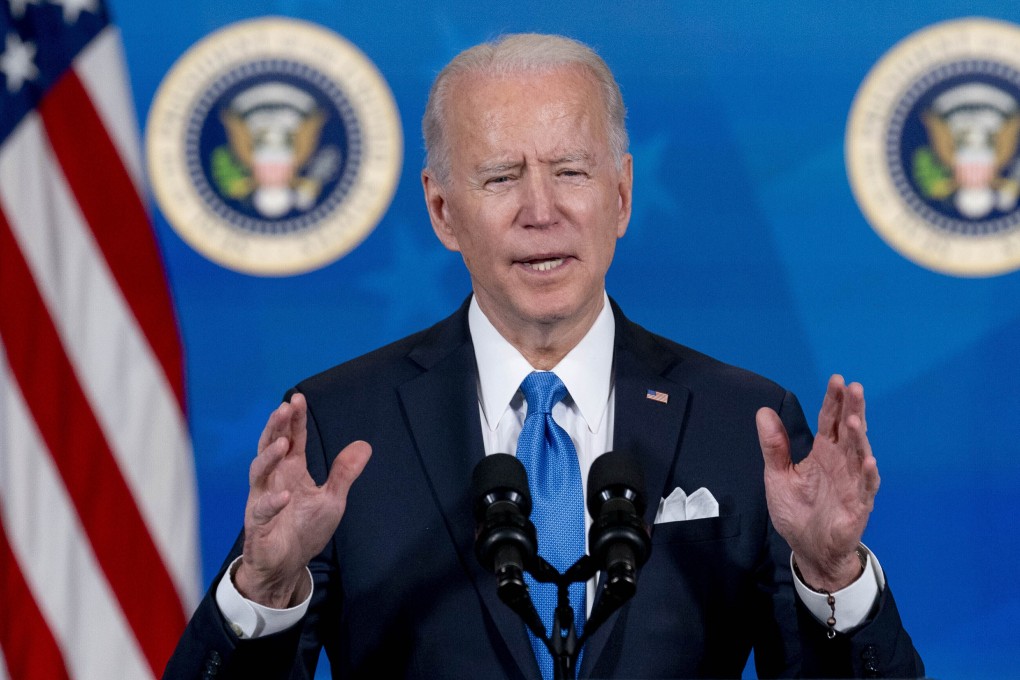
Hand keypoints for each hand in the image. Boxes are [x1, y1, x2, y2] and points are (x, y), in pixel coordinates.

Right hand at [235, 393, 371, 607]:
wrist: (287, 565)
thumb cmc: (305, 530)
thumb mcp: (332, 499)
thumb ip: (344, 473)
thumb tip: (364, 445)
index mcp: (291, 471)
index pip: (292, 439)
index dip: (295, 420)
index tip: (298, 399)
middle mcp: (273, 480)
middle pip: (270, 446)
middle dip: (277, 427)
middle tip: (285, 408)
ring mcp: (261, 500)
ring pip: (259, 472)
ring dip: (269, 456)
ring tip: (284, 442)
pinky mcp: (258, 524)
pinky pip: (262, 510)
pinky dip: (273, 503)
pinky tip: (286, 495)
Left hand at [756, 375, 878, 591]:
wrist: (808, 548)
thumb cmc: (797, 510)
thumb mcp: (778, 475)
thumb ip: (774, 446)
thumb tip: (763, 412)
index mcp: (823, 453)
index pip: (830, 421)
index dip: (833, 401)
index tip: (836, 379)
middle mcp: (841, 463)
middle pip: (849, 431)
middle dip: (852, 409)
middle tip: (853, 387)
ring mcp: (852, 483)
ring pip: (860, 455)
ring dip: (860, 438)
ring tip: (854, 419)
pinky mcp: (858, 506)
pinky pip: (866, 488)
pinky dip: (868, 474)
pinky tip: (868, 460)